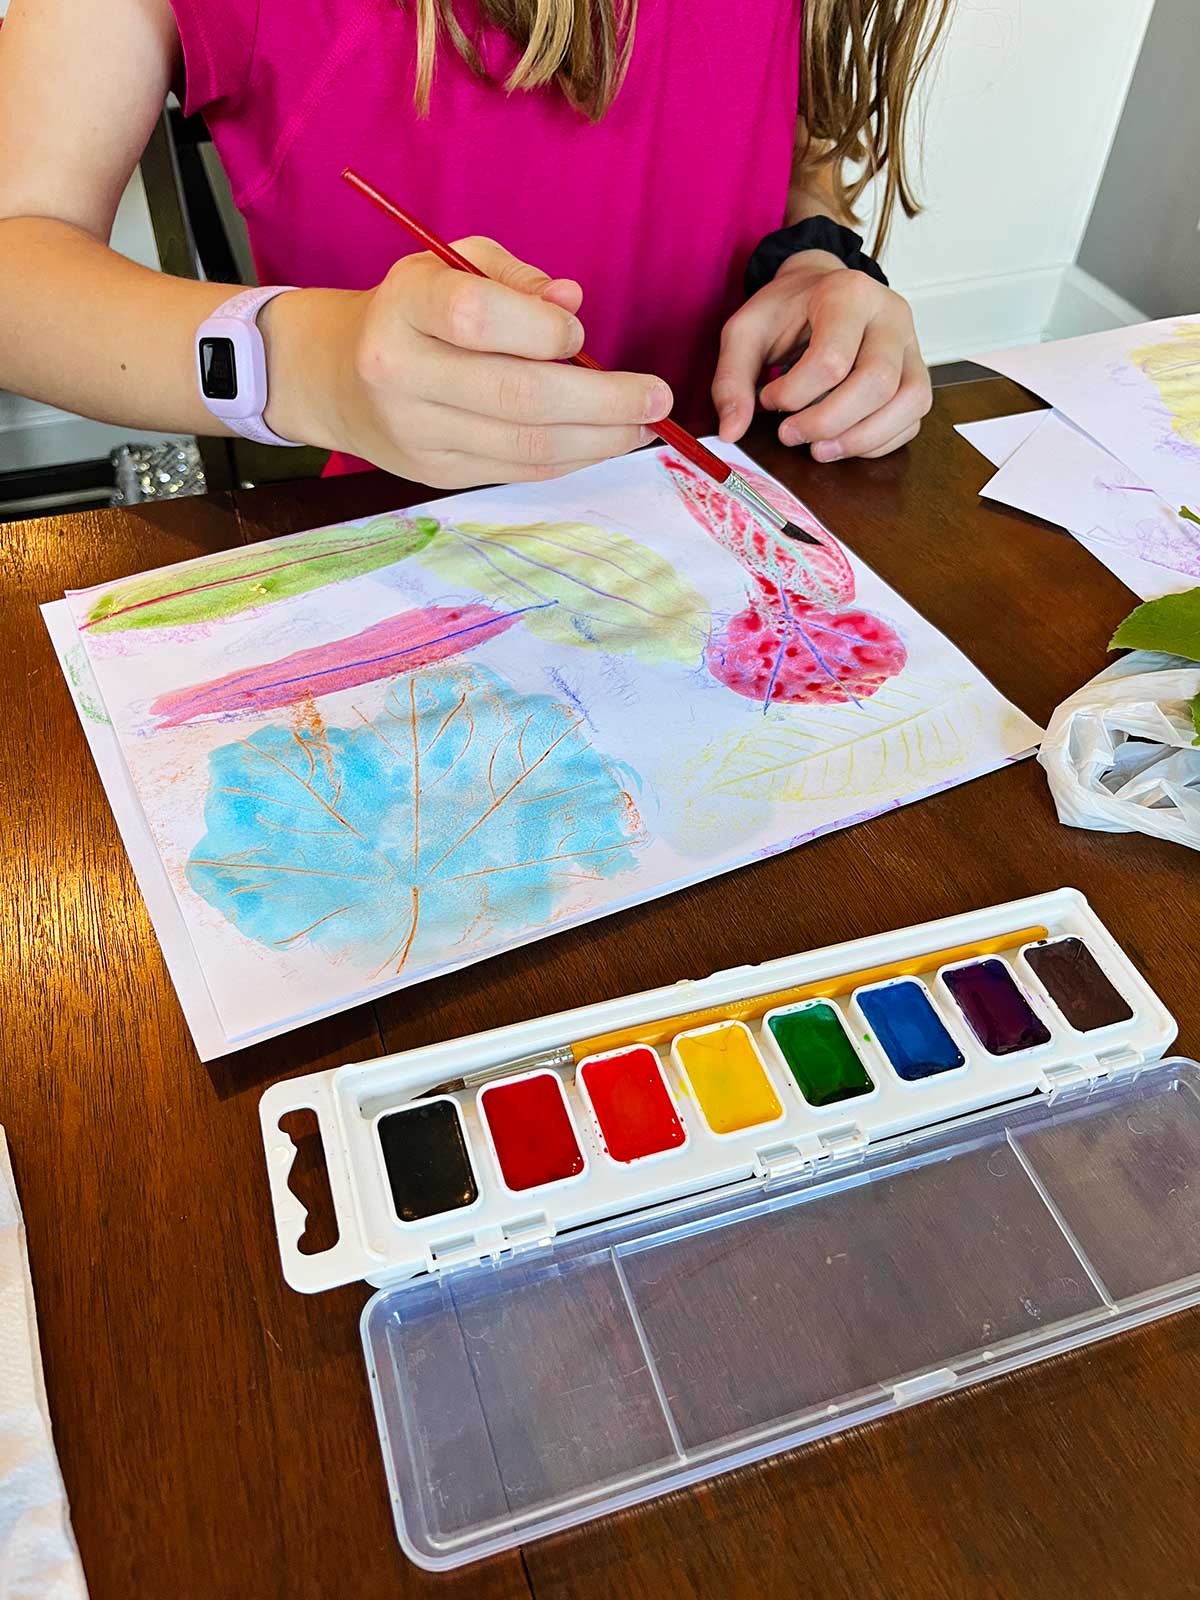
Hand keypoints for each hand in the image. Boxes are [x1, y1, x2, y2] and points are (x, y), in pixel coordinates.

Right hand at [265, 238, 672, 487]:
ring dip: (598, 439)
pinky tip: (601, 440)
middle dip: (602, 401)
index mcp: (404, 306)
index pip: (480, 318)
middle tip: (656, 398)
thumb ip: (516, 279)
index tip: (578, 336)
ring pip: (525, 447)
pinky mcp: (435, 473)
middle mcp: (401, 373)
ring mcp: (416, 432)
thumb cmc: (415, 309)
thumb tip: (573, 304)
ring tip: (641, 424)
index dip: (545, 330)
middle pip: (517, 396)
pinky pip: (517, 471)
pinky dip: (570, 457)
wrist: (338, 376)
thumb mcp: (453, 264)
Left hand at [711, 250, 931, 461]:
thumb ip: (731, 380)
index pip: (831, 360)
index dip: (795, 395)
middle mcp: (890, 315)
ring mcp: (911, 344)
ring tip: (820, 450)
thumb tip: (732, 432)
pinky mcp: (917, 372)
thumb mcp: (745, 332)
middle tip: (791, 435)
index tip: (769, 400)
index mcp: (848, 294)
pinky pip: (913, 418)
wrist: (818, 289)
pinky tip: (843, 443)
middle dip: (829, 423)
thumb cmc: (785, 310)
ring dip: (861, 440)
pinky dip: (880, 442)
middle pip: (876, 383)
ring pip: (909, 402)